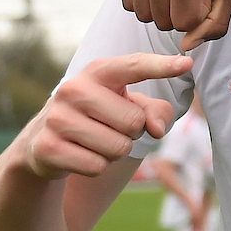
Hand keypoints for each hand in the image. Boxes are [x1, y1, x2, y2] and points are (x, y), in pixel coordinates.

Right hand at [20, 53, 188, 179]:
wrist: (43, 140)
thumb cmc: (98, 117)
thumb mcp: (127, 106)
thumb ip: (155, 112)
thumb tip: (157, 129)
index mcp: (98, 72)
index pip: (134, 66)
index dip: (161, 66)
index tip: (187, 64)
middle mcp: (73, 89)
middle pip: (134, 122)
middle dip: (132, 132)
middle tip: (112, 127)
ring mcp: (57, 118)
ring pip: (118, 147)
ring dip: (115, 151)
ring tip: (96, 140)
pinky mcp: (48, 147)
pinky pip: (97, 166)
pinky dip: (97, 166)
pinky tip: (81, 154)